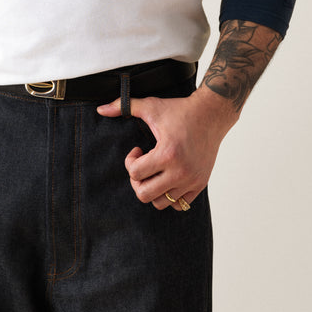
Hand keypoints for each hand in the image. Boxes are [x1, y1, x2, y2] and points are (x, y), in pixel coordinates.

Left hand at [97, 88, 237, 210]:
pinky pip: (180, 205)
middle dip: (137, 181)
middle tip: (142, 166)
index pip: (135, 173)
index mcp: (167, 153)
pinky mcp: (200, 184)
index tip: (137, 149)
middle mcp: (181, 171)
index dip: (130, 161)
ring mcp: (192, 180)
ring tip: (155, 172)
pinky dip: (170, 196)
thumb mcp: (151, 106)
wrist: (211, 114)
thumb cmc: (180, 110)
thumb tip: (100, 109)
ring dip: (153, 189)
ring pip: (161, 203)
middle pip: (145, 194)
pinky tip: (168, 177)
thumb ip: (124, 106)